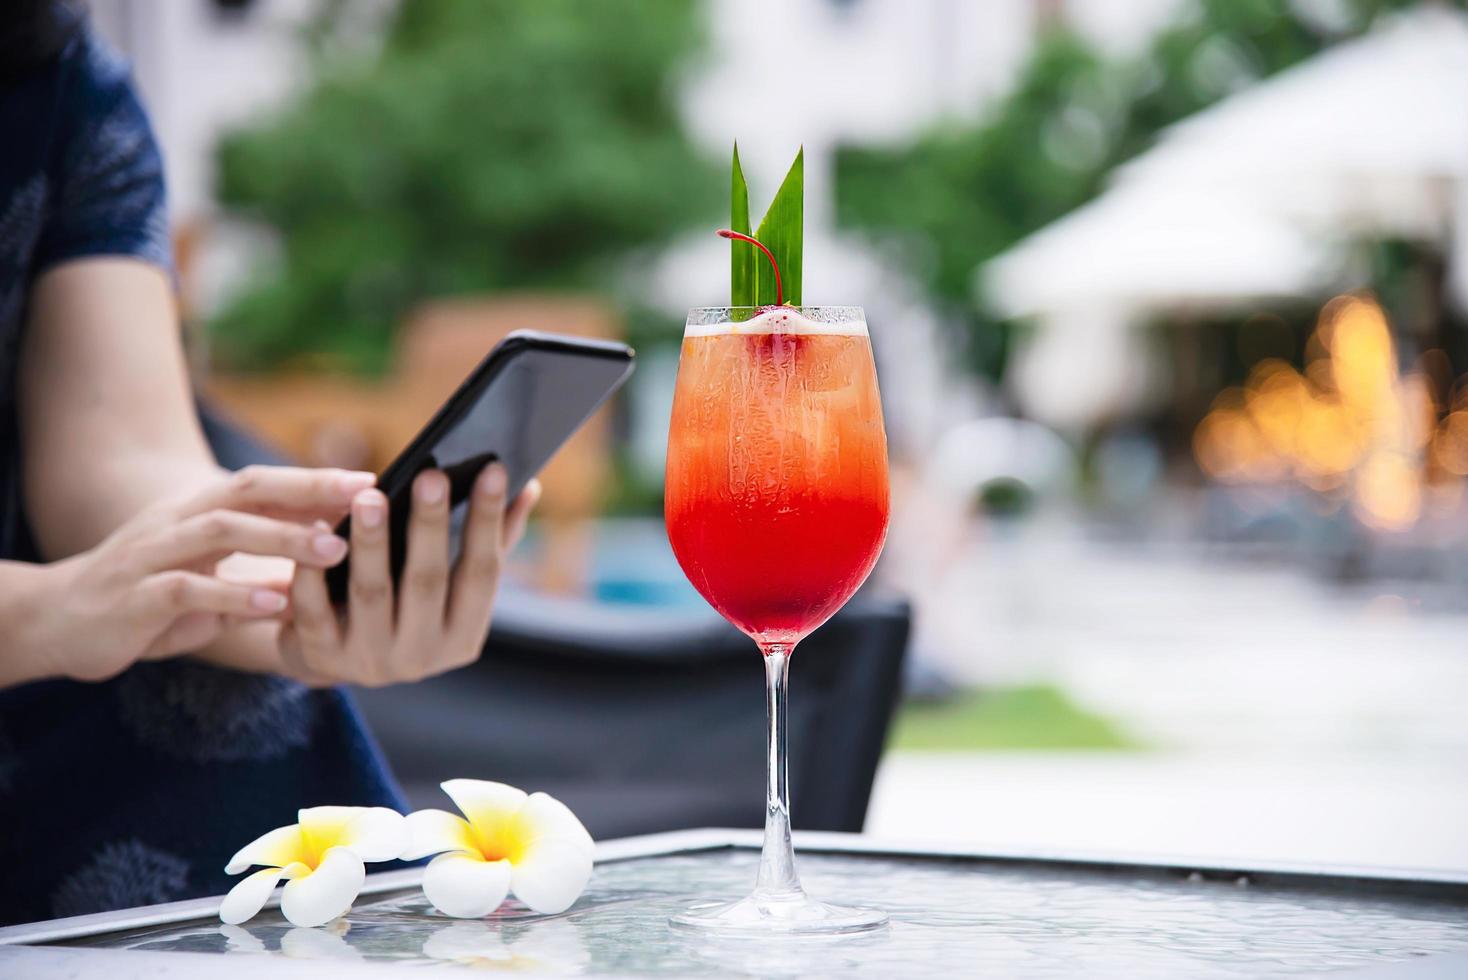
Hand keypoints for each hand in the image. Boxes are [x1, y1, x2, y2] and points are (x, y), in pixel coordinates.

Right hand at [10, 466, 375, 682]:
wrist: (58, 621)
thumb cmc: (149, 599)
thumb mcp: (212, 580)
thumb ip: (263, 572)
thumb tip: (328, 569)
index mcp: (198, 511)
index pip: (264, 483)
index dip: (316, 479)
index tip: (373, 479)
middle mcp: (178, 521)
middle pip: (247, 489)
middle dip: (308, 489)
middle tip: (366, 496)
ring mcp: (154, 554)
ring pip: (222, 531)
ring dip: (282, 539)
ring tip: (335, 551)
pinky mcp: (136, 597)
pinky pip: (189, 590)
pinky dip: (235, 596)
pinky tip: (276, 606)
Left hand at [278, 462, 539, 686]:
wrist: (336, 658)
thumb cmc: (407, 605)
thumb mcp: (450, 584)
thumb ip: (490, 538)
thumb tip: (528, 486)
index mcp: (464, 636)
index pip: (483, 573)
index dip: (488, 521)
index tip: (492, 470)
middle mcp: (423, 656)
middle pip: (428, 582)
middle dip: (430, 527)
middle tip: (430, 475)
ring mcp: (371, 661)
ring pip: (372, 593)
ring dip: (372, 542)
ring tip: (371, 496)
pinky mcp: (323, 658)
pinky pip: (316, 609)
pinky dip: (316, 569)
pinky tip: (320, 527)